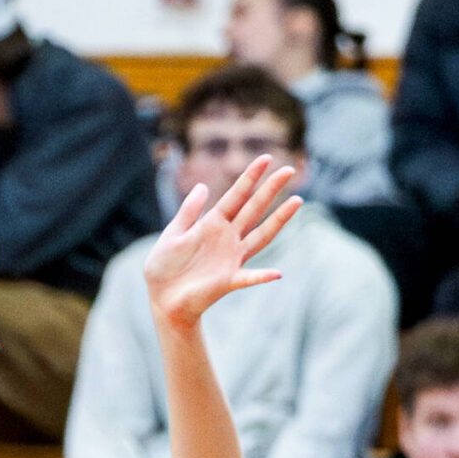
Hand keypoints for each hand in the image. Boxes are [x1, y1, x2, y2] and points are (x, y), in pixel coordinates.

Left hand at [144, 156, 301, 330]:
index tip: (265, 158)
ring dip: (278, 220)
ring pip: (261, 235)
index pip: (236, 196)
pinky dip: (262, 277)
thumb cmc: (164, 267)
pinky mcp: (228, 281)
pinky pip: (248, 278)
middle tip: (289, 170)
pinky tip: (276, 273)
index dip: (250, 177)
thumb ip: (188, 211)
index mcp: (213, 224)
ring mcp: (231, 259)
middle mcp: (228, 238)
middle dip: (270, 190)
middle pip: (254, 209)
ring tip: (297, 201)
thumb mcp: (173, 234)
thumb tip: (202, 186)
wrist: (161, 299)